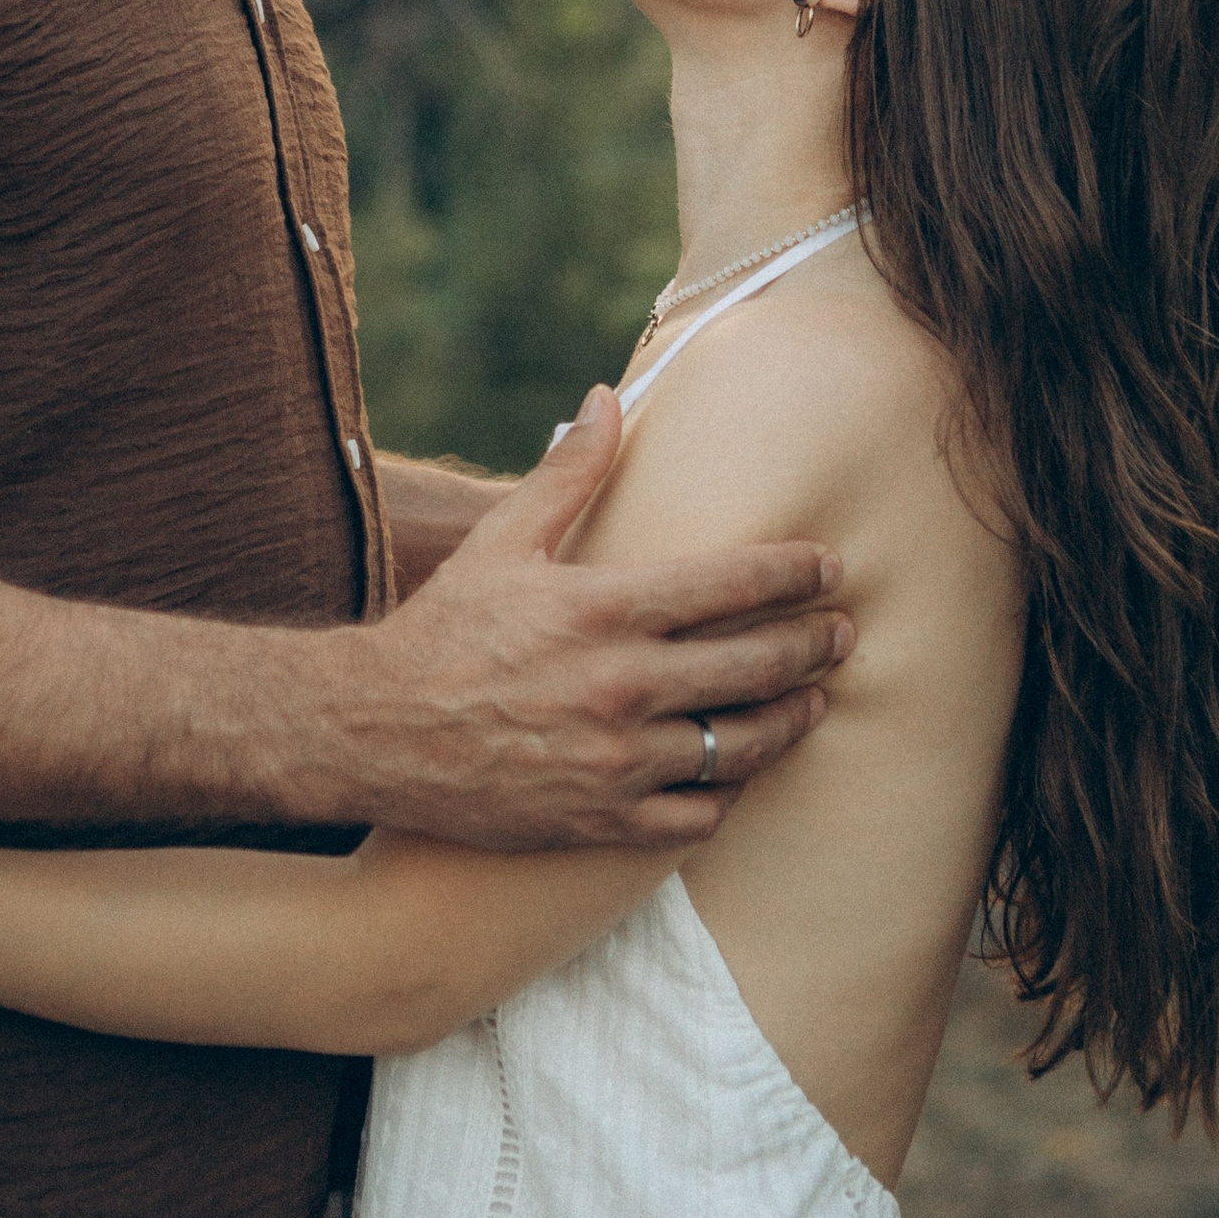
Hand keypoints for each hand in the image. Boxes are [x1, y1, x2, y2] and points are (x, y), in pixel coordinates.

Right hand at [335, 388, 847, 849]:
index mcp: (604, 610)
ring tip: (814, 700)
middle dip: (814, 644)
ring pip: (740, 746)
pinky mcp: (601, 820)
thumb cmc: (443, 629)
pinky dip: (730, 792)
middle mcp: (621, 687)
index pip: (732, 585)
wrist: (374, 731)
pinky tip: (742, 771)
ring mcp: (616, 761)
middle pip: (755, 666)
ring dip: (790, 719)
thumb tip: (607, 397)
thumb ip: (569, 472)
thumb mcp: (502, 540)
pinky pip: (697, 815)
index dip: (794, 573)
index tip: (829, 566)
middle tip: (844, 632)